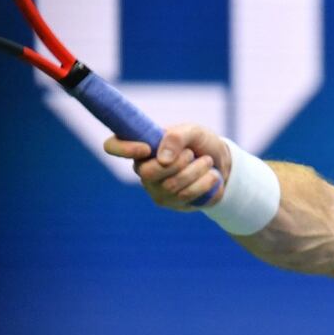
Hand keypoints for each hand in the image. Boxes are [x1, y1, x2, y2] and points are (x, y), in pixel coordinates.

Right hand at [103, 123, 229, 210]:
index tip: (146, 148)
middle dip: (177, 162)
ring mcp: (155, 189)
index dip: (123, 148)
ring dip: (196, 170)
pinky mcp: (172, 203)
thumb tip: (162, 159)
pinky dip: (204, 183)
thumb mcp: (193, 131)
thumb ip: (177, 137)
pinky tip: (211, 176)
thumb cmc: (200, 143)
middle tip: (192, 154)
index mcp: (142, 146)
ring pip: (171, 186)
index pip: (113, 146)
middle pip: (148, 172)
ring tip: (206, 162)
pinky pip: (185, 197)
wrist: (220, 163)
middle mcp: (143, 169)